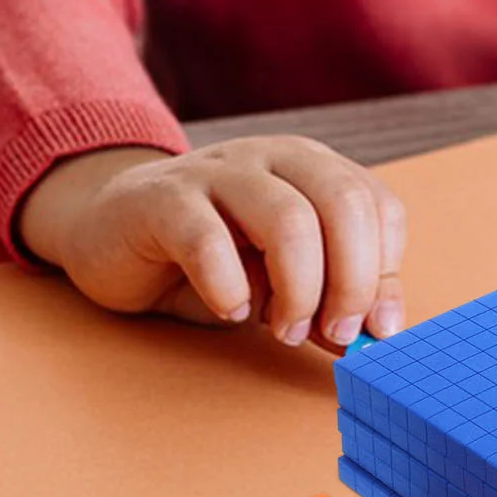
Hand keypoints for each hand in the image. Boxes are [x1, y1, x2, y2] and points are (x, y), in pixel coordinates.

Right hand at [18, 137, 405, 348]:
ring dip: (299, 289)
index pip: (379, 207)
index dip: (387, 272)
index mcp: (314, 169)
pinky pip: (208, 239)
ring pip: (288, 219)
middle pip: (345, 204)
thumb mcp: (281, 280)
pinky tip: (231, 309)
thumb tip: (378, 336)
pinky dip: (230, 286)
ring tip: (284, 331)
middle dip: (353, 281)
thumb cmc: (209, 258)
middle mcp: (275, 159)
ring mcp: (219, 172)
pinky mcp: (163, 199)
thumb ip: (329, 299)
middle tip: (336, 335)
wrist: (109, 229)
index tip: (377, 329)